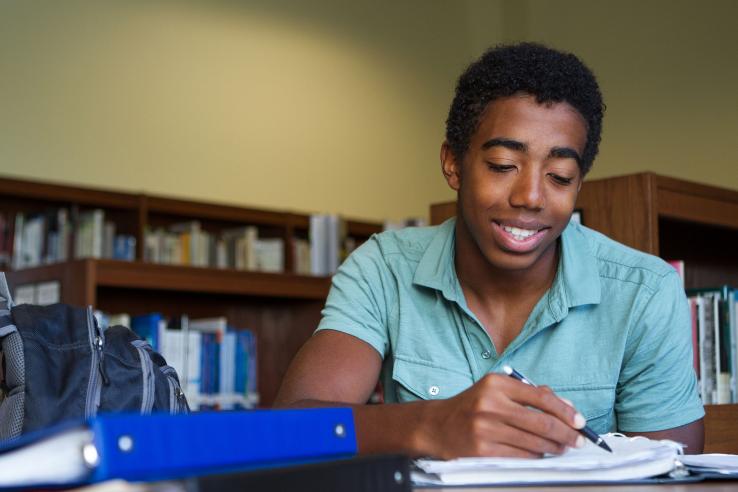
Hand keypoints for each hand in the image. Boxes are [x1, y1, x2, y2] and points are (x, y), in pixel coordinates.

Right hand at [414, 373, 585, 458]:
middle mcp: (490, 404)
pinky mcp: (482, 450)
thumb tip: (566, 408)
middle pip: (542, 423)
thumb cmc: (472, 406)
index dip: (565, 411)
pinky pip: (521, 456)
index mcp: (496, 384)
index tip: (579, 421)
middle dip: (566, 434)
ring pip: (534, 443)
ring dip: (554, 448)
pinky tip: (539, 454)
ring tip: (561, 448)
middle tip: (577, 439)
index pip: (541, 397)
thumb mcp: (496, 391)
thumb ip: (529, 394)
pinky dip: (536, 457)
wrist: (437, 426)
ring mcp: (485, 429)